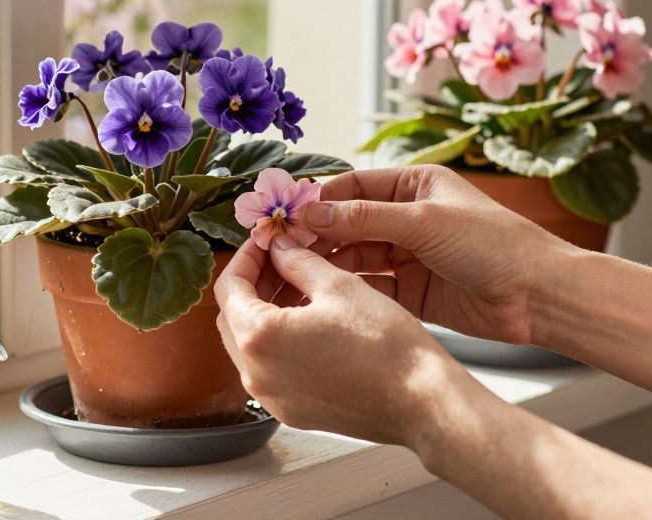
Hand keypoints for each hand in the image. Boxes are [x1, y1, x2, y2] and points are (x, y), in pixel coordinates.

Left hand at [213, 238, 489, 446]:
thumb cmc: (386, 346)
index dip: (245, 256)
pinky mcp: (293, 412)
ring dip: (265, 311)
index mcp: (258, 339)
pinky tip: (309, 319)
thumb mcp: (338, 285)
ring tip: (298, 284)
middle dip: (253, 282)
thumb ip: (296, 262)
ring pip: (251, 344)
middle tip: (280, 257)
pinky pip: (271, 368)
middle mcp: (256, 375)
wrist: (423, 403)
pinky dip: (279, 340)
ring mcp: (273, 398)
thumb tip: (279, 248)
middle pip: (233, 317)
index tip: (265, 240)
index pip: (229, 287)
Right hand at [301, 166, 580, 343]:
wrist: (540, 297)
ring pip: (355, 257)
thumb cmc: (493, 245)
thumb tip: (309, 214)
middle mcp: (408, 218)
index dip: (318, 201)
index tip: (284, 216)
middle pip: (348, 224)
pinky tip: (323, 296)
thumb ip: (364, 218)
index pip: (352, 187)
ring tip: (293, 276)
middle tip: (280, 251)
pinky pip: (370, 287)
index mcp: (414, 186)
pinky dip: (348, 291)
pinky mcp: (412, 293)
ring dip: (327, 265)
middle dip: (316, 236)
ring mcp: (409, 256)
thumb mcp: (423, 222)